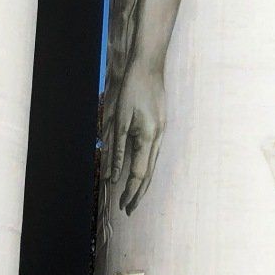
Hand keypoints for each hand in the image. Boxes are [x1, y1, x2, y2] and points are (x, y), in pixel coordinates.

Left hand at [103, 64, 166, 215]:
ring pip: (153, 164)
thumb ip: (117, 149)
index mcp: (149, 137)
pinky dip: (146, 167)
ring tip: (134, 196)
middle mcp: (159, 137)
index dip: (129, 191)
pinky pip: (153, 153)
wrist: (149, 65)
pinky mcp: (160, 126)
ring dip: (143, 182)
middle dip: (138, 192)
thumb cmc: (132, 89)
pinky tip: (141, 171)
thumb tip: (112, 174)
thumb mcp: (120, 119)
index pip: (138, 173)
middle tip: (129, 210)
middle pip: (149, 173)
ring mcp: (162, 131)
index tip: (121, 205)